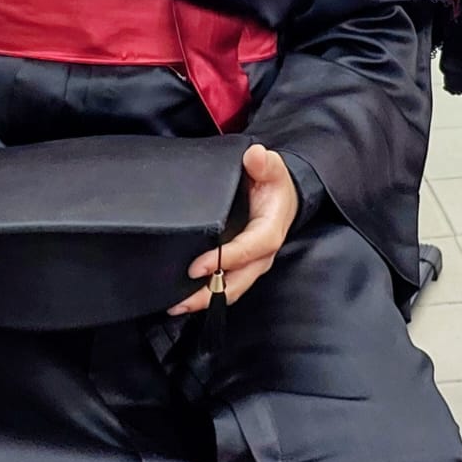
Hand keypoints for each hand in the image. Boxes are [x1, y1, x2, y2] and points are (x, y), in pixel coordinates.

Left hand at [170, 142, 298, 314]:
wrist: (284, 199)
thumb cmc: (274, 185)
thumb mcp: (272, 169)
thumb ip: (264, 163)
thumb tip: (255, 156)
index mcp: (269, 232)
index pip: (248, 250)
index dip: (224, 260)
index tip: (197, 267)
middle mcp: (262, 255)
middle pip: (237, 281)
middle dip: (209, 293)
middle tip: (180, 300)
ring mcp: (252, 266)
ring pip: (230, 290)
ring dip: (205, 300)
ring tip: (177, 305)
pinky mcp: (242, 269)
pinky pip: (226, 287)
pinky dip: (208, 296)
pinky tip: (185, 299)